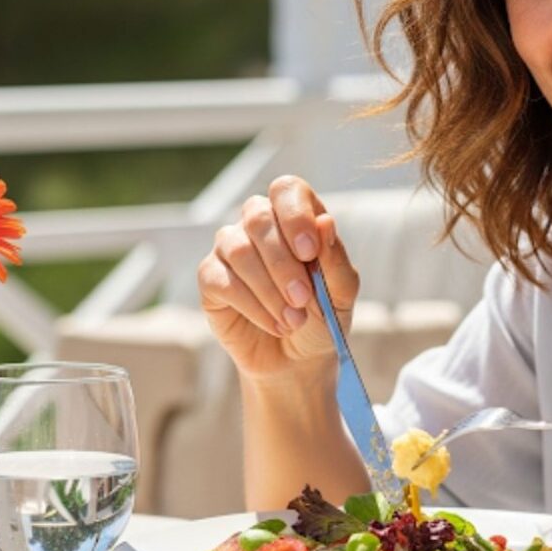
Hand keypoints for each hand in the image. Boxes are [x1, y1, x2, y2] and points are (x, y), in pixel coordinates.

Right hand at [197, 176, 359, 381]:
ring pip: (238, 249)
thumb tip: (326, 222)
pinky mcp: (210, 278)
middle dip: (283, 262)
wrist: (298, 360)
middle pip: (258, 217)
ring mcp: (230, 248)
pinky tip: (275, 325)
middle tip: (304, 298)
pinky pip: (222, 280)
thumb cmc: (323, 317)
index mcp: (295, 216)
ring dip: (269, 289)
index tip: (309, 252)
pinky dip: (253, 306)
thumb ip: (336, 259)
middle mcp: (258, 224)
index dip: (295, 215)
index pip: (286, 190)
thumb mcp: (341, 292)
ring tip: (294, 319)